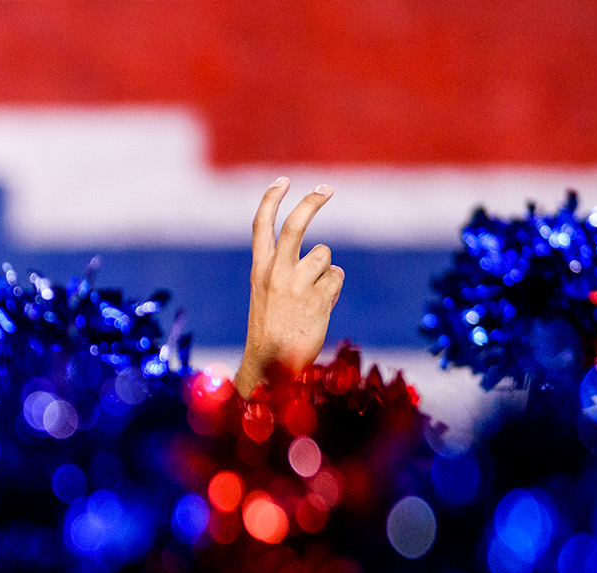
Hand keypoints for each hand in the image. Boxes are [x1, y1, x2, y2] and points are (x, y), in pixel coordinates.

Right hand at [235, 179, 342, 396]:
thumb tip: (325, 257)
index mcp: (259, 271)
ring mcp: (298, 285)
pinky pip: (337, 278)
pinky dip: (333, 290)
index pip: (261, 227)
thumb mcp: (268, 296)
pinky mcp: (319, 298)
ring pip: (325, 256)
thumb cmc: (272, 331)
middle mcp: (276, 273)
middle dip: (311, 202)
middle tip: (327, 188)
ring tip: (312, 298)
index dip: (271, 200)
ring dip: (326, 272)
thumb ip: (287, 272)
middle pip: (295, 226)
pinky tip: (320, 308)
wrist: (271, 366)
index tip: (283, 182)